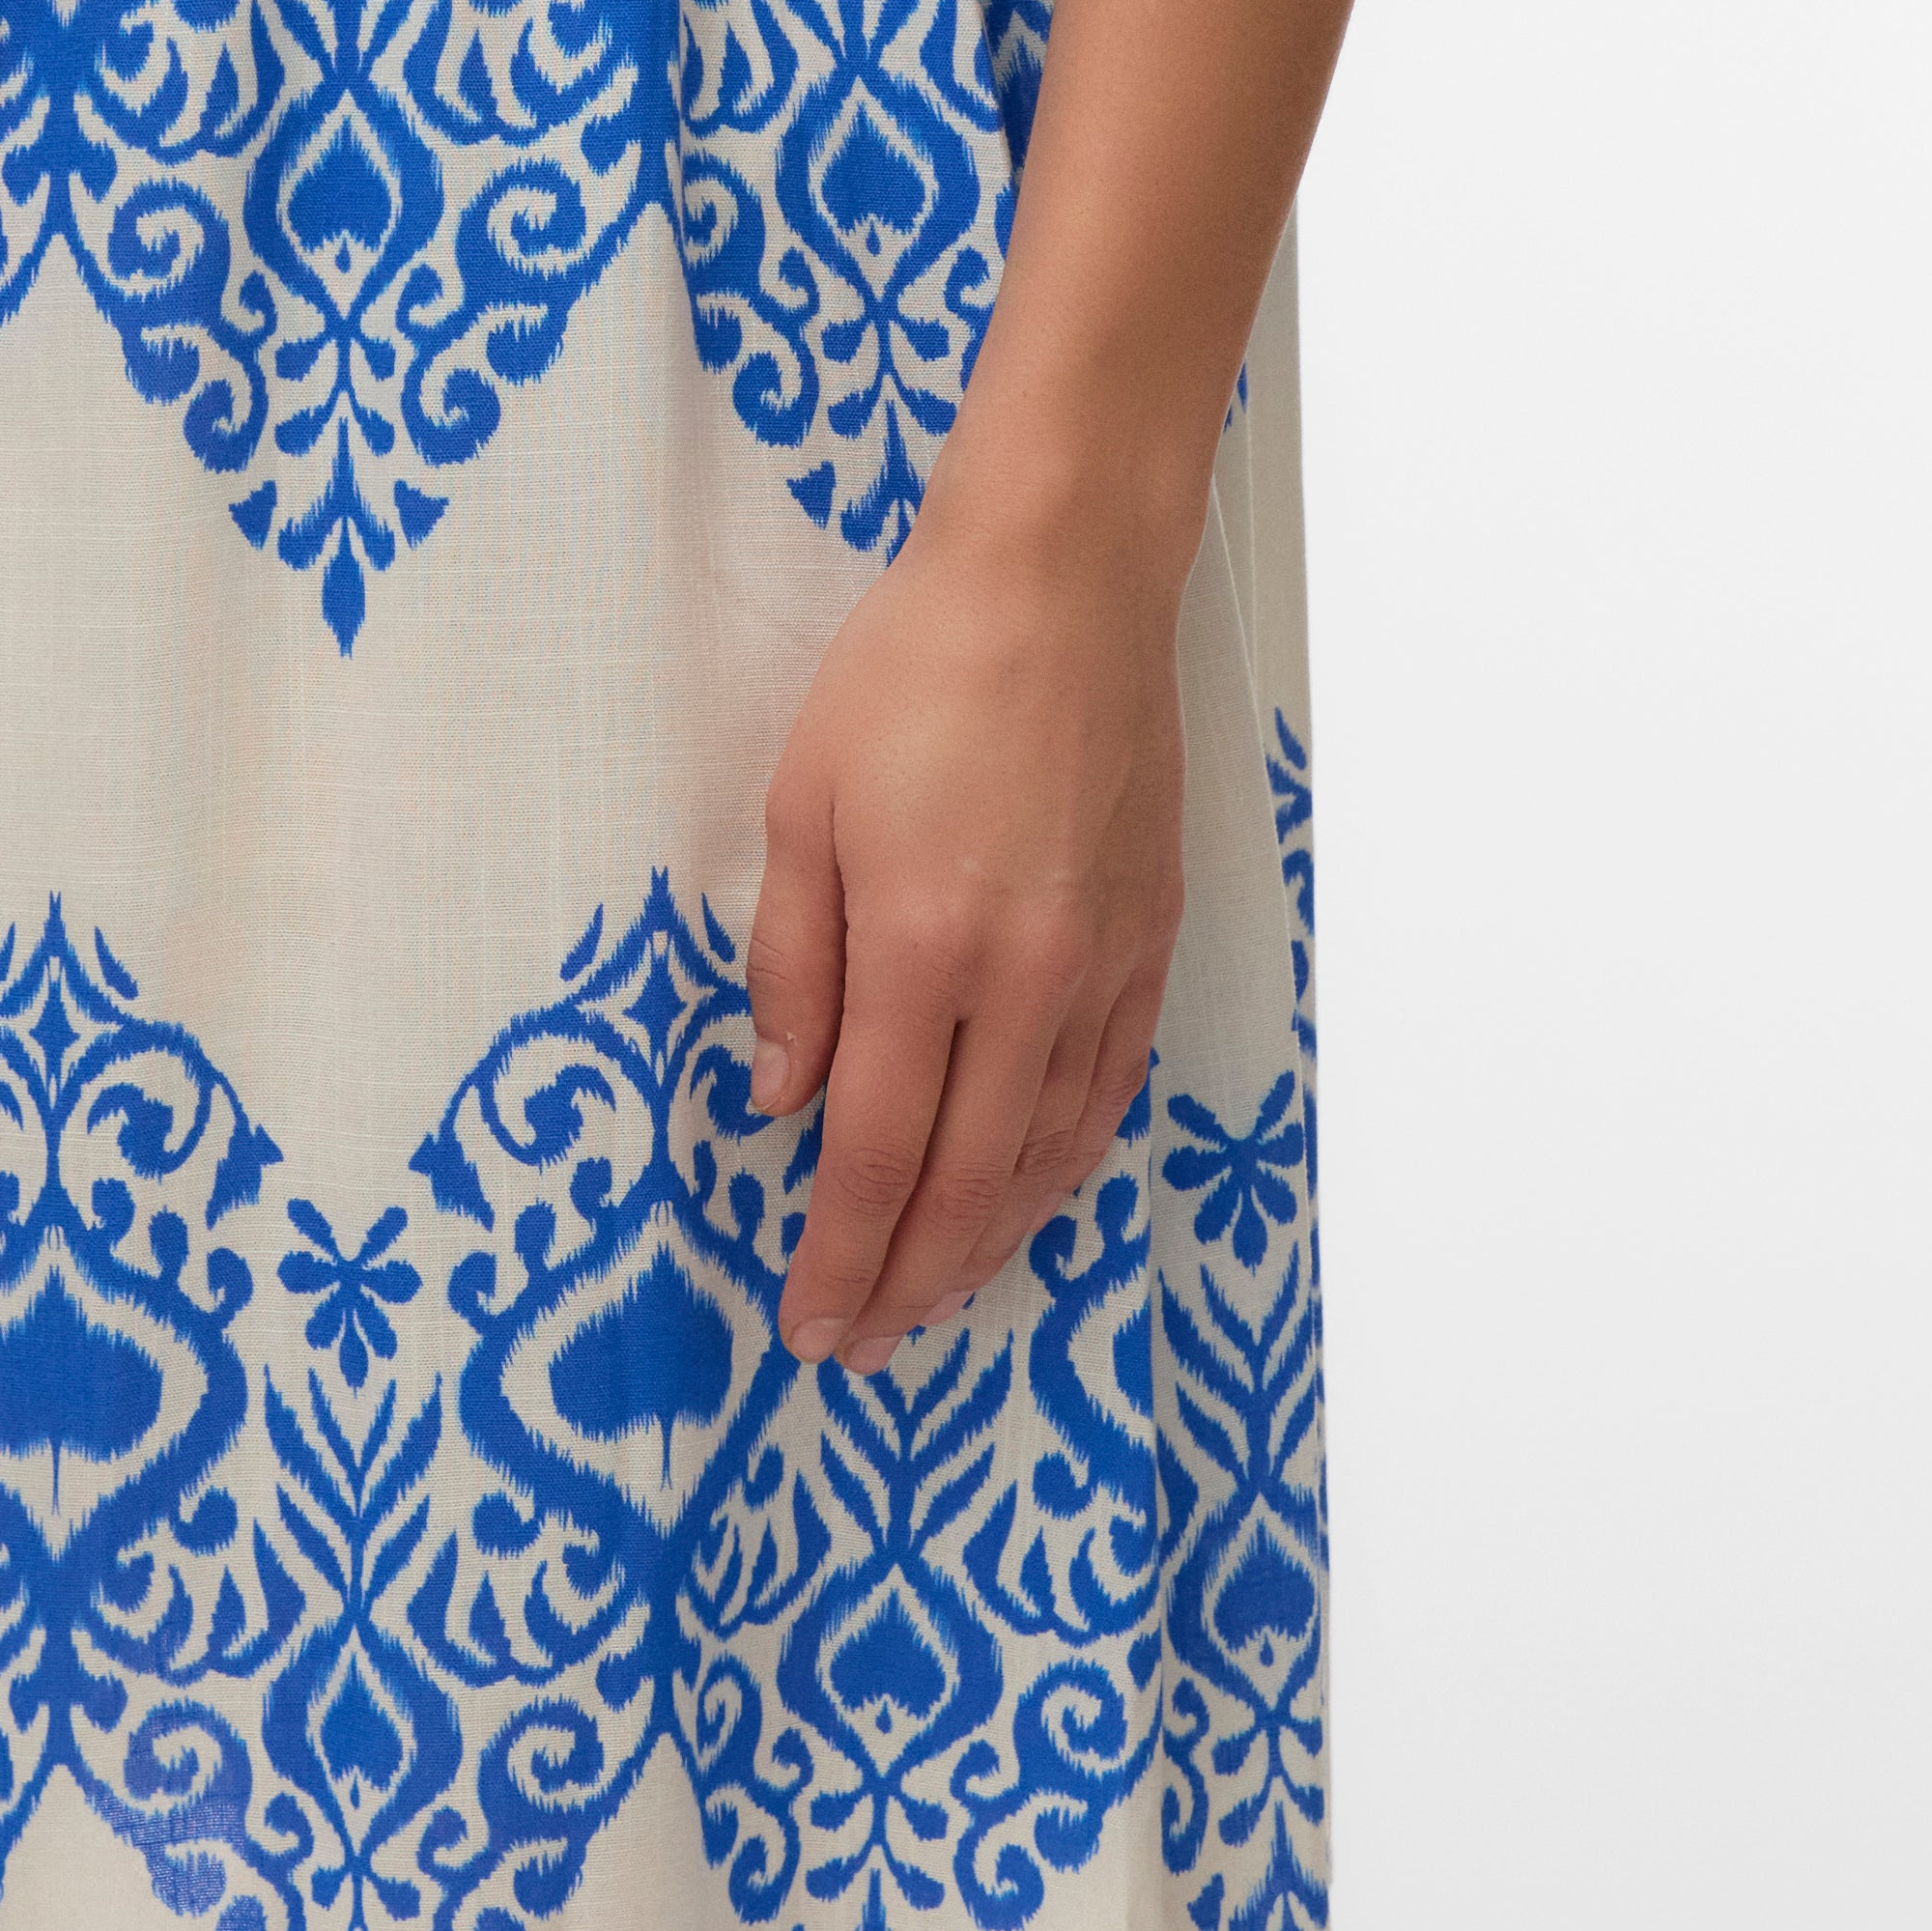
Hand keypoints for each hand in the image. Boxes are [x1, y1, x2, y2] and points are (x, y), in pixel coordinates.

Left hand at [746, 496, 1185, 1366]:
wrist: (1059, 585)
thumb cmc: (911, 674)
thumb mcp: (803, 806)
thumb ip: (792, 965)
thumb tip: (781, 1100)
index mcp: (921, 946)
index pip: (873, 1150)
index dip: (840, 1253)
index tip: (811, 1325)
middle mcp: (1024, 979)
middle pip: (965, 1178)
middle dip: (909, 1278)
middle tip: (865, 1345)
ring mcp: (1100, 965)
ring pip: (1047, 1151)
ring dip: (990, 1240)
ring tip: (937, 1295)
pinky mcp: (1149, 940)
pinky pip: (1107, 1090)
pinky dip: (1065, 1163)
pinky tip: (1031, 1195)